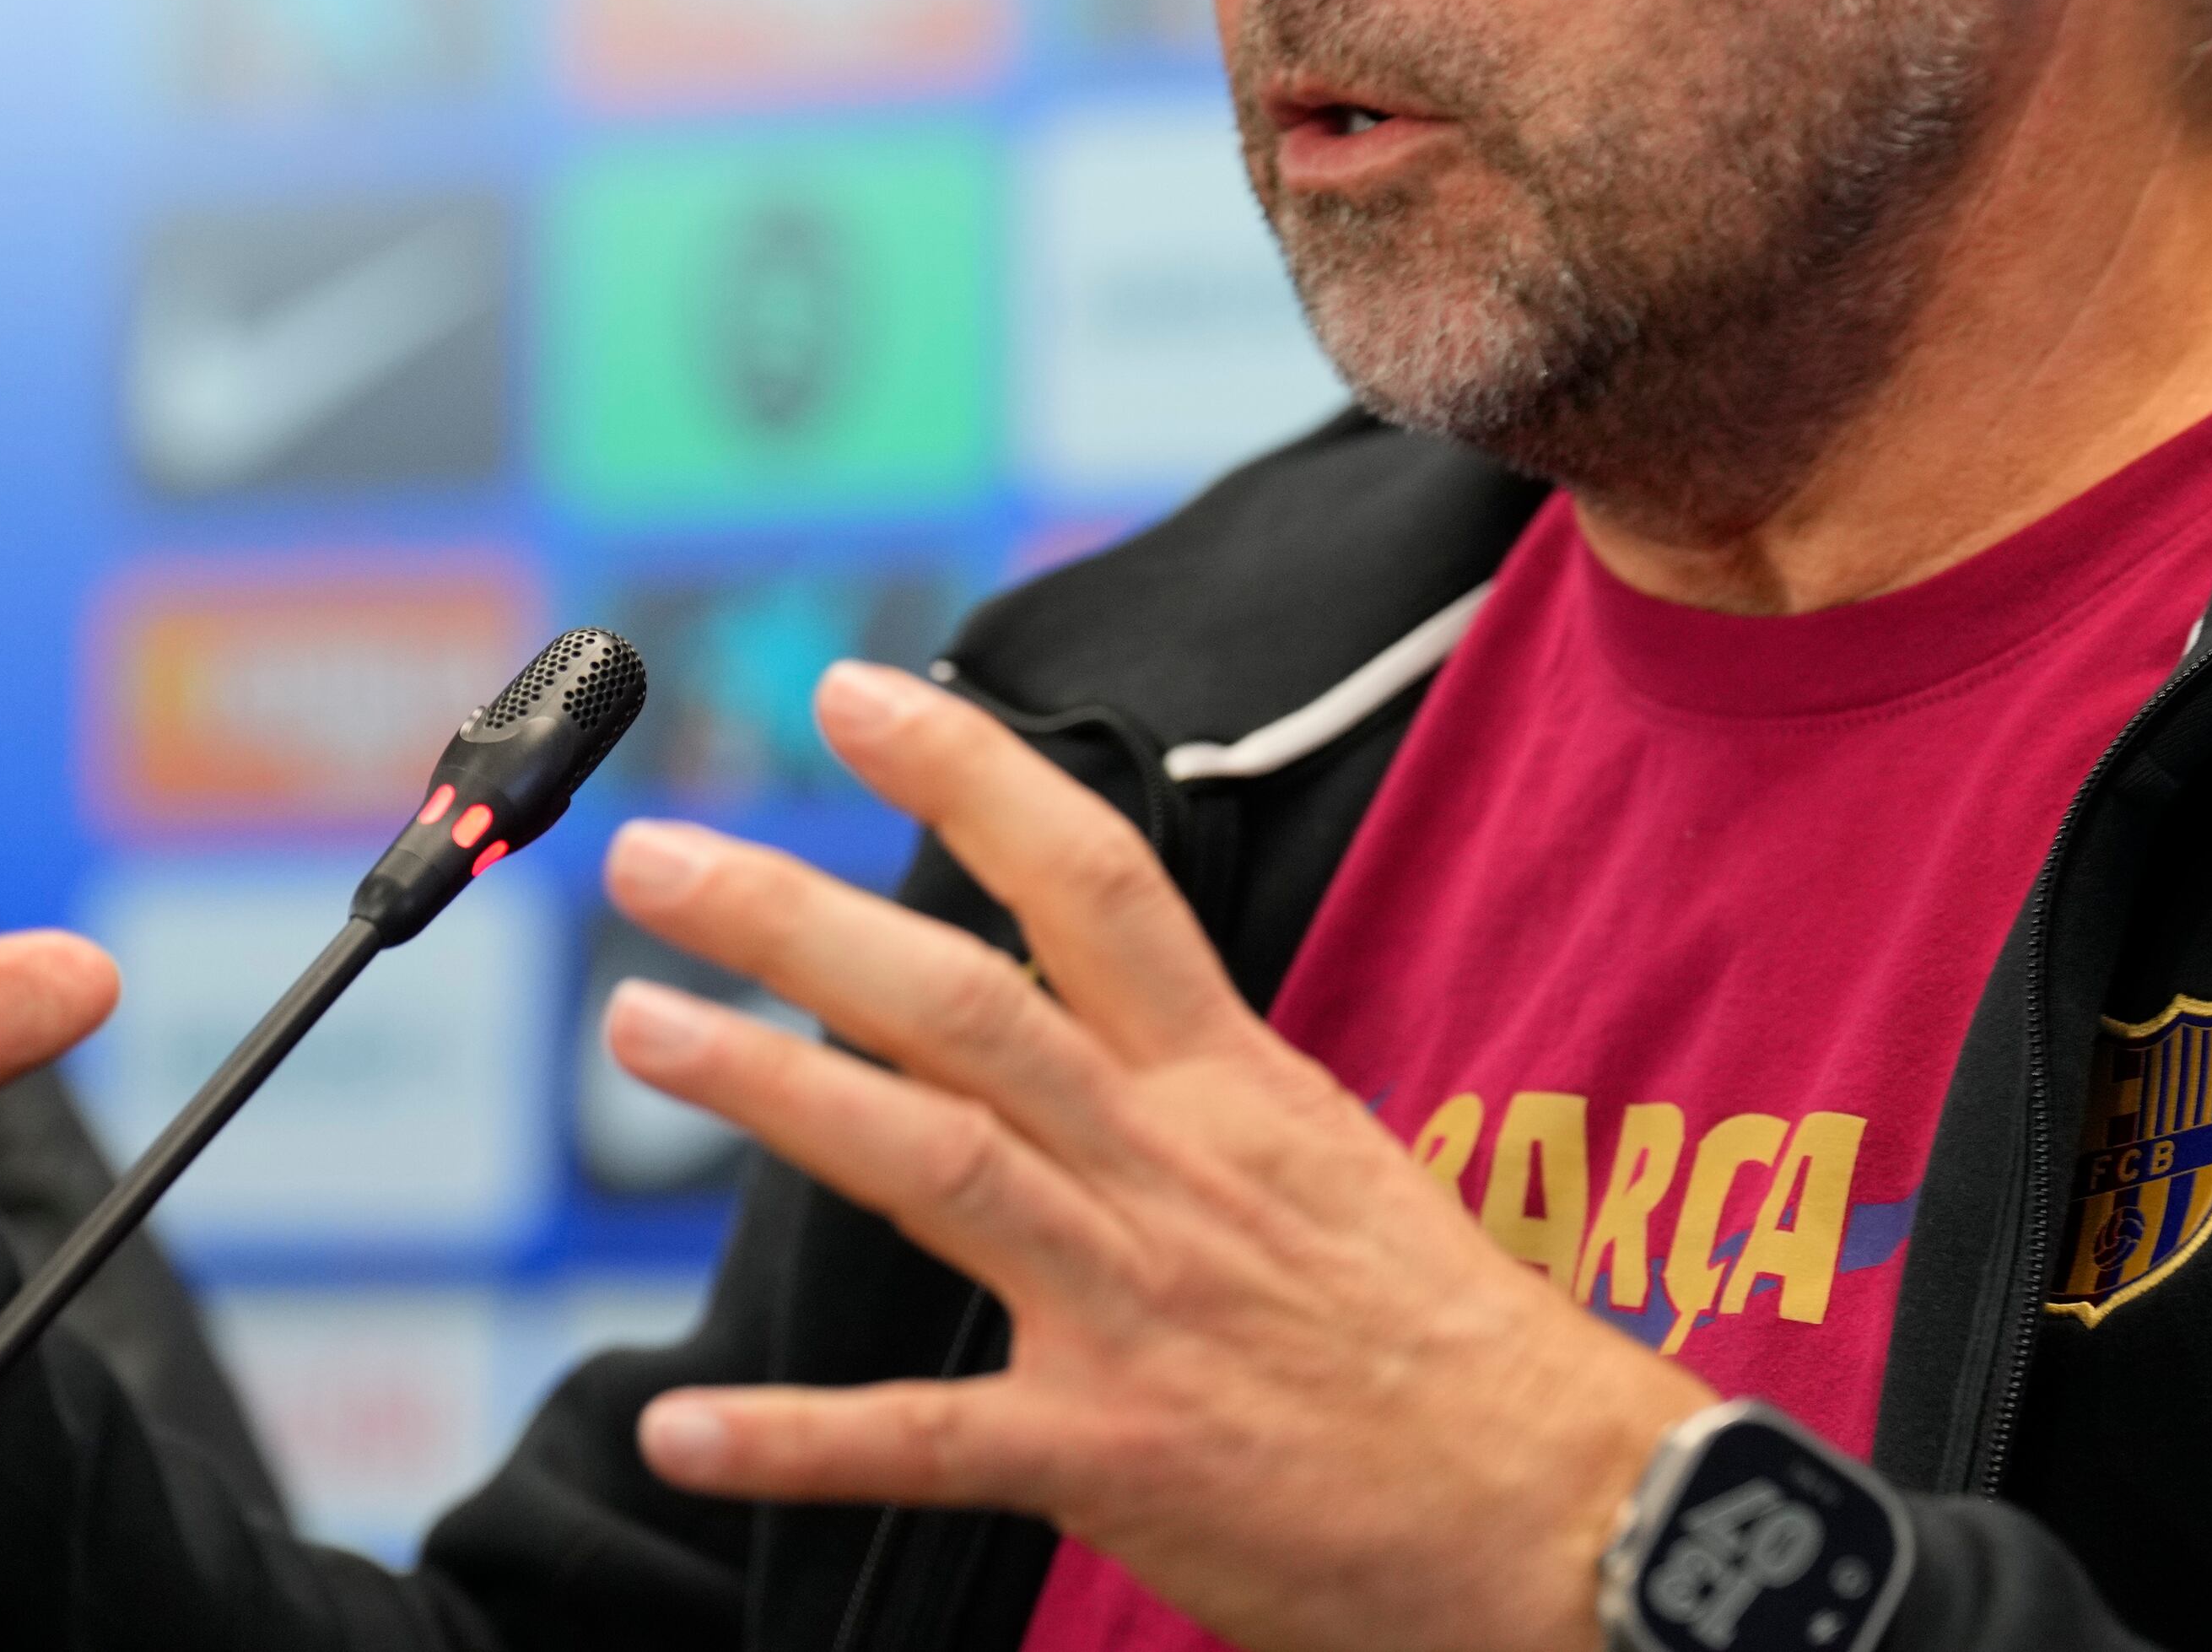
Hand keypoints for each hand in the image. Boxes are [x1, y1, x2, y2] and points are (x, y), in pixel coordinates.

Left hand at [597, 662, 1711, 1651]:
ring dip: (768, 1089)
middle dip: (795, 917)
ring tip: (640, 1024)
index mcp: (1231, 1084)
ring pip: (928, 1161)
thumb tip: (1087, 1024)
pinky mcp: (1115, 1457)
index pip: (1093, 879)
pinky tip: (682, 1429)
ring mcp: (1137, 1307)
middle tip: (654, 856)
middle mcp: (1170, 1168)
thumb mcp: (1332, 1162)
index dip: (968, 775)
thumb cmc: (1450, 1346)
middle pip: (963, 1003)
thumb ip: (1197, 1094)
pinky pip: (928, 1441)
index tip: (852, 696)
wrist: (1572, 1516)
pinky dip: (799, 1440)